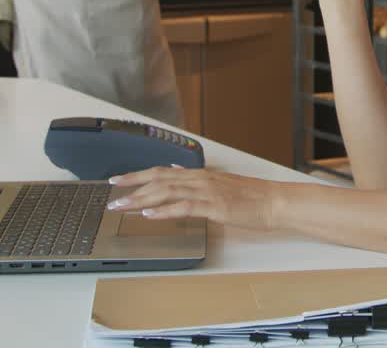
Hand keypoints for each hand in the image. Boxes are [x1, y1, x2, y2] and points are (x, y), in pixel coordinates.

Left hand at [106, 165, 277, 231]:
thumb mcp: (220, 185)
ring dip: (141, 199)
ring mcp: (207, 192)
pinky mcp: (215, 206)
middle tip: (111, 194)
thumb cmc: (251, 197)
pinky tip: (149, 215)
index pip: (161, 172)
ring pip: (166, 192)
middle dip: (132, 186)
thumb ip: (197, 182)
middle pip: (158, 180)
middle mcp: (200, 180)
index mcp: (200, 175)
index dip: (137, 175)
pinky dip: (164, 211)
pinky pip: (184, 207)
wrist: (274, 202)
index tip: (117, 180)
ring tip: (122, 206)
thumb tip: (177, 176)